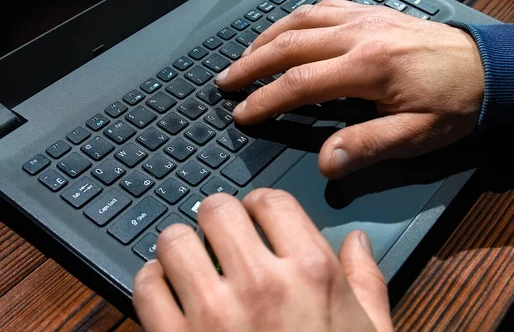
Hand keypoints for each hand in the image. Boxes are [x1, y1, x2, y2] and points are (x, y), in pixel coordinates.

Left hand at [133, 190, 393, 331]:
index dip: (259, 205)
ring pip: (174, 240)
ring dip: (180, 247)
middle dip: (217, 218)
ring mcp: (213, 314)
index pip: (270, 200)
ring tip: (192, 262)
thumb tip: (358, 241)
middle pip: (217, 209)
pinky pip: (145, 285)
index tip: (255, 217)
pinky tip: (169, 294)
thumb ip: (367, 281)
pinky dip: (152, 282)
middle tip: (220, 236)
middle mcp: (260, 283)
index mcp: (312, 272)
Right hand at [216, 0, 483, 177]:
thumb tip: (325, 162)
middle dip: (251, 65)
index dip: (265, 100)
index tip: (242, 115)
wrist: (490, 68)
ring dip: (267, 38)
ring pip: (301, 21)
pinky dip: (296, 18)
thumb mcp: (417, 134)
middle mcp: (358, 35)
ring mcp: (363, 18)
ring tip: (244, 57)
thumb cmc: (455, 104)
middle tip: (224, 81)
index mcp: (366, 67)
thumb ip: (368, 145)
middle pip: (289, 44)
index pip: (299, 83)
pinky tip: (287, 30)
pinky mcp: (371, 13)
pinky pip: (324, 8)